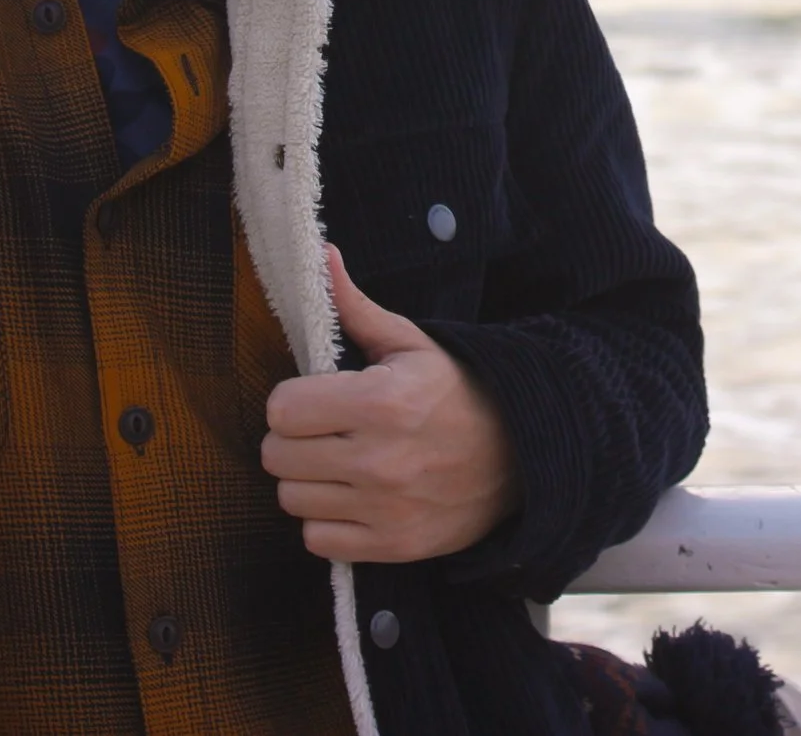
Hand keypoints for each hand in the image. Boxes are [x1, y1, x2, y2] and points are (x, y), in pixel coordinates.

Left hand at [261, 245, 522, 561]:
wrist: (523, 456)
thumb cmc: (459, 393)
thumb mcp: (412, 344)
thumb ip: (356, 307)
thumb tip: (321, 254)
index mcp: (380, 401)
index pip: (281, 409)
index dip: (292, 400)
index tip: (315, 398)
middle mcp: (378, 459)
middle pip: (277, 456)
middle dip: (294, 439)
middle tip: (324, 431)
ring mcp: (384, 508)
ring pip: (290, 499)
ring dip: (307, 481)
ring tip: (339, 464)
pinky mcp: (391, 546)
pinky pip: (317, 540)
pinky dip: (326, 521)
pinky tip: (352, 498)